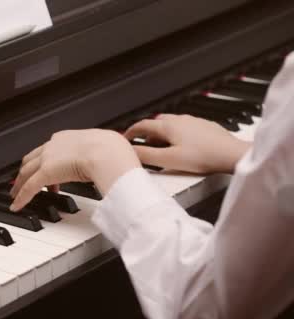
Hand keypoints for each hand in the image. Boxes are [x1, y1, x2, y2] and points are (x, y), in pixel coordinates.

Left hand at [10, 129, 140, 211]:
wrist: (108, 153)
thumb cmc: (113, 151)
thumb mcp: (105, 149)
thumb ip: (102, 155)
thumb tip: (112, 162)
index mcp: (68, 137)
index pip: (49, 149)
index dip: (44, 161)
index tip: (44, 170)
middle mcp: (54, 145)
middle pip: (32, 158)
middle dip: (26, 171)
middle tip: (22, 181)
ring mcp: (48, 158)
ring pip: (26, 172)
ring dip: (19, 184)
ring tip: (16, 195)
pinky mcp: (45, 173)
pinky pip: (28, 187)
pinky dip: (21, 197)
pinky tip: (16, 206)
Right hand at [124, 114, 250, 173]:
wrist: (231, 154)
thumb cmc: (203, 157)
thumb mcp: (169, 160)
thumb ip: (147, 156)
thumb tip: (131, 152)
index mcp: (168, 126)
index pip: (142, 124)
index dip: (131, 132)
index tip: (125, 138)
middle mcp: (180, 120)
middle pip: (157, 122)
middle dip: (147, 132)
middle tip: (143, 144)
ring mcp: (194, 121)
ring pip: (172, 124)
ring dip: (162, 133)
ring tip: (162, 146)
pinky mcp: (205, 126)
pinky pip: (185, 127)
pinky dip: (177, 134)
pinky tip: (182, 146)